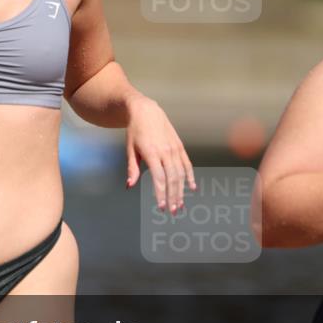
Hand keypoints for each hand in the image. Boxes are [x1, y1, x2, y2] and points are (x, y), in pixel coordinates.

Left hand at [125, 96, 196, 212]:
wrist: (146, 111)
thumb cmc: (135, 131)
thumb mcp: (130, 149)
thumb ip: (132, 168)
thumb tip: (130, 185)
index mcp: (152, 153)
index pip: (159, 178)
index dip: (161, 194)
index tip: (161, 207)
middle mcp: (166, 151)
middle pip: (172, 178)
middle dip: (173, 196)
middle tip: (173, 211)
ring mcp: (174, 149)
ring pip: (181, 173)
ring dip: (181, 190)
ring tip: (180, 204)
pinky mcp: (180, 146)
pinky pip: (187, 164)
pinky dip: (190, 176)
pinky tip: (192, 188)